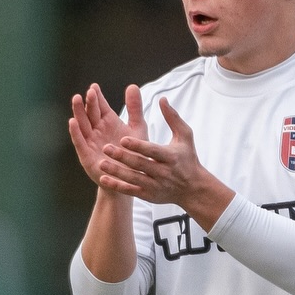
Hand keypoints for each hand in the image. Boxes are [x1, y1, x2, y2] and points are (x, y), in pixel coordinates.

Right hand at [69, 83, 145, 187]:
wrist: (131, 179)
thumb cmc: (135, 153)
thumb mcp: (138, 128)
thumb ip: (135, 109)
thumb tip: (133, 85)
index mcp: (108, 121)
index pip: (100, 106)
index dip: (97, 97)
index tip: (95, 87)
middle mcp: (97, 129)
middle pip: (90, 113)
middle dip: (89, 102)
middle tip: (90, 92)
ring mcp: (90, 142)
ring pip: (82, 124)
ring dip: (78, 112)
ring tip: (76, 99)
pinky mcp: (86, 155)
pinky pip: (80, 142)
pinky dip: (75, 132)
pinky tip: (72, 122)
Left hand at [97, 98, 233, 230]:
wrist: (193, 189)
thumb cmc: (188, 158)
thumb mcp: (185, 136)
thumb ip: (173, 118)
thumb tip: (162, 99)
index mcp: (171, 157)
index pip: (152, 151)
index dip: (138, 146)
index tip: (122, 139)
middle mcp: (163, 173)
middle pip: (140, 165)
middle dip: (123, 157)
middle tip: (106, 148)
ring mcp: (155, 186)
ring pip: (133, 178)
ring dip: (116, 172)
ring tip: (101, 163)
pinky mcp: (149, 196)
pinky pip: (131, 191)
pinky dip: (117, 186)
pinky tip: (104, 179)